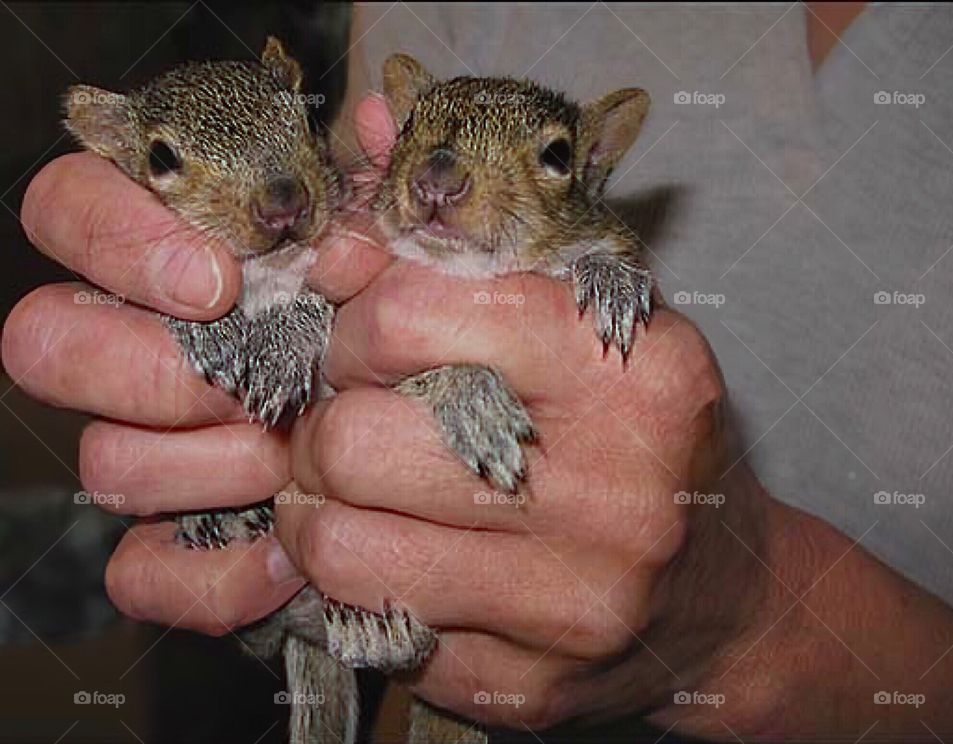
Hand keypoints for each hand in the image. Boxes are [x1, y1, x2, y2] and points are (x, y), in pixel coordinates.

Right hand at [0, 95, 394, 634]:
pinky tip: (284, 554)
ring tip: (289, 456)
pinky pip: (144, 573)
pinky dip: (212, 575)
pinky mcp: (178, 543)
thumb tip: (380, 123)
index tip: (216, 281)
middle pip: (45, 343)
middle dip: (152, 368)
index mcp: (173, 256)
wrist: (440, 443)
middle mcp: (138, 349)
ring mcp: (150, 450)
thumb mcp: (401, 251)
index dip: (116, 239)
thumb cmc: (404, 329)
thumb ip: (383, 189)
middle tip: (250, 381)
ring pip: (103, 461)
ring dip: (203, 466)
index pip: (67, 208)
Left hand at [260, 85, 768, 727]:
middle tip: (344, 425)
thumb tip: (362, 160)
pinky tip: (405, 559)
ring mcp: (572, 604)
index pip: (412, 316)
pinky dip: (363, 584)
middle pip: (356, 442)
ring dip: (318, 513)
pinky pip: (372, 626)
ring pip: (341, 547)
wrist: (723, 592)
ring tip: (352, 495)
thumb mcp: (595, 319)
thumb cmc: (648, 437)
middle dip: (321, 427)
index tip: (360, 341)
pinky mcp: (531, 688)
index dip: (354, 323)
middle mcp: (613, 492)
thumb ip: (476, 247)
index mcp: (632, 371)